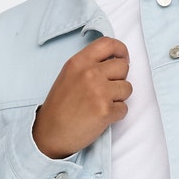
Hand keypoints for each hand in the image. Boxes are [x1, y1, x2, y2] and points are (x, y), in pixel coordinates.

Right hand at [32, 36, 131, 159]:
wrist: (50, 133)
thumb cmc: (59, 107)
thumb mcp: (68, 75)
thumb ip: (89, 65)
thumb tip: (114, 62)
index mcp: (79, 62)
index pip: (108, 44)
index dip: (121, 51)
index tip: (123, 58)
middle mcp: (90, 73)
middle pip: (123, 67)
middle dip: (120, 79)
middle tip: (109, 89)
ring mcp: (99, 92)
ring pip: (127, 88)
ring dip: (119, 98)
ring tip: (102, 104)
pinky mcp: (105, 111)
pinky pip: (124, 108)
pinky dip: (116, 114)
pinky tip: (101, 117)